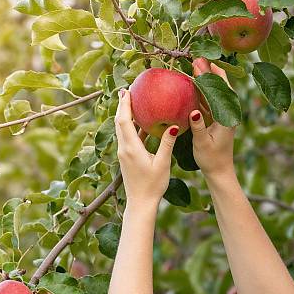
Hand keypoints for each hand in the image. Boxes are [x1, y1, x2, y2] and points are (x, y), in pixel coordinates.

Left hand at [115, 88, 178, 204]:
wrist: (140, 203)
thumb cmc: (153, 185)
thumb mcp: (163, 163)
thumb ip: (167, 143)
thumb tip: (174, 125)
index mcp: (131, 148)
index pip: (124, 120)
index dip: (124, 104)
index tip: (127, 90)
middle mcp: (124, 149)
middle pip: (119, 122)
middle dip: (122, 105)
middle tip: (127, 90)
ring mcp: (124, 154)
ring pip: (122, 129)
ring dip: (125, 115)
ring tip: (132, 102)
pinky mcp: (126, 158)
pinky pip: (127, 138)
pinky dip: (131, 128)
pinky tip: (140, 124)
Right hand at [189, 59, 236, 178]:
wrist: (219, 172)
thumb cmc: (212, 159)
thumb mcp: (203, 143)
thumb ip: (198, 127)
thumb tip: (193, 112)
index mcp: (226, 117)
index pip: (222, 90)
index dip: (214, 75)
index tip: (206, 61)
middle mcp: (226, 114)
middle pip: (217, 88)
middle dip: (207, 73)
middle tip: (196, 58)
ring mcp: (220, 117)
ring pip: (211, 94)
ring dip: (203, 82)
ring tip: (192, 67)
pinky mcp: (214, 121)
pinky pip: (207, 103)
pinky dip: (200, 93)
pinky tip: (191, 86)